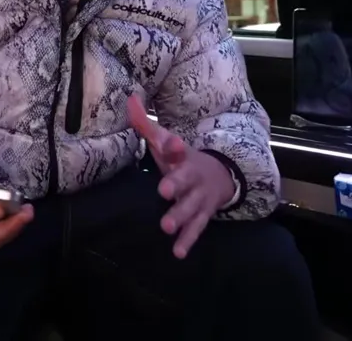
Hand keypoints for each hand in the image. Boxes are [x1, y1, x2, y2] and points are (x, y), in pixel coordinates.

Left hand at [127, 94, 235, 259]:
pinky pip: (196, 228)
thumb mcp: (166, 142)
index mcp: (181, 156)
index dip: (173, 145)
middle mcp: (192, 176)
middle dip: (175, 185)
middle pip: (184, 180)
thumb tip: (129, 99)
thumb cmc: (183, 159)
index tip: (171, 143)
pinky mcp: (202, 215)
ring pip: (190, 207)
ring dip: (180, 216)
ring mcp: (199, 197)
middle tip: (164, 192)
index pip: (176, 148)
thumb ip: (145, 125)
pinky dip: (188, 240)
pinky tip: (178, 252)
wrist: (222, 175)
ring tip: (166, 227)